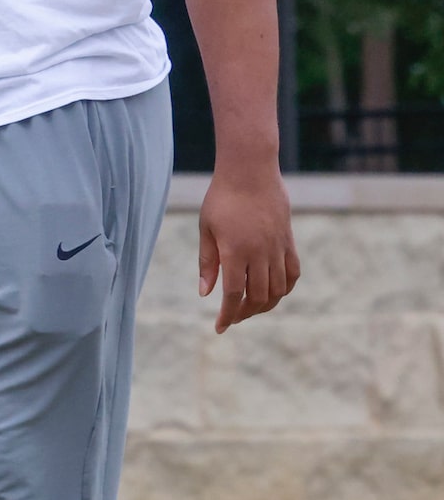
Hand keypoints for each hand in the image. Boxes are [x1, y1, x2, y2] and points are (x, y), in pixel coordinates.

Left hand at [197, 165, 296, 332]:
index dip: (227, 314)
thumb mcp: (206, 229)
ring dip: (265, 305)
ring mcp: (278, 247)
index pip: (234, 294)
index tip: (220, 328)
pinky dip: (284, 288)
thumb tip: (206, 294)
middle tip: (231, 318)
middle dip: (244, 313)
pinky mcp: (288, 241)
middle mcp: (260, 253)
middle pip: (258, 297)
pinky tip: (272, 293)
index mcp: (236, 251)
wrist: (251, 172)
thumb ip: (207, 263)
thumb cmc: (221, 199)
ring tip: (249, 309)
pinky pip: (292, 273)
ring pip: (278, 289)